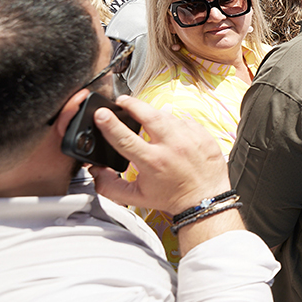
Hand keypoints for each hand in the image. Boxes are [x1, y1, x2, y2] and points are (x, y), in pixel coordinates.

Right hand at [89, 95, 231, 215]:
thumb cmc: (172, 198)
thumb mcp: (136, 197)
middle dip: (131, 104)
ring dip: (152, 114)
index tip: (101, 113)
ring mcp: (190, 138)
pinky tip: (169, 131)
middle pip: (148, 115)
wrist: (205, 200)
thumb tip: (96, 170)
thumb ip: (110, 185)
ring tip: (144, 117)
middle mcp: (173, 147)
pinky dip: (173, 123)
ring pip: (166, 115)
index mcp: (153, 162)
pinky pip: (183, 120)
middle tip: (122, 102)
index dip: (109, 123)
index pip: (125, 137)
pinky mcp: (202, 134)